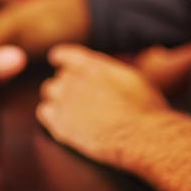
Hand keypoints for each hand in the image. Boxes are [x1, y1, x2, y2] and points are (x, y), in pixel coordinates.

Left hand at [37, 44, 169, 167]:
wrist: (143, 136)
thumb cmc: (146, 109)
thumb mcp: (132, 78)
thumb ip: (110, 71)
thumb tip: (103, 71)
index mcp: (92, 65)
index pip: (65, 54)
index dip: (60, 58)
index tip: (56, 60)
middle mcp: (74, 78)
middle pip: (59, 76)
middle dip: (66, 85)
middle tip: (78, 99)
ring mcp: (65, 100)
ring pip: (49, 92)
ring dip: (57, 99)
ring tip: (71, 111)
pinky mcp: (60, 123)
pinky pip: (43, 113)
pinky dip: (51, 116)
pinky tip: (63, 123)